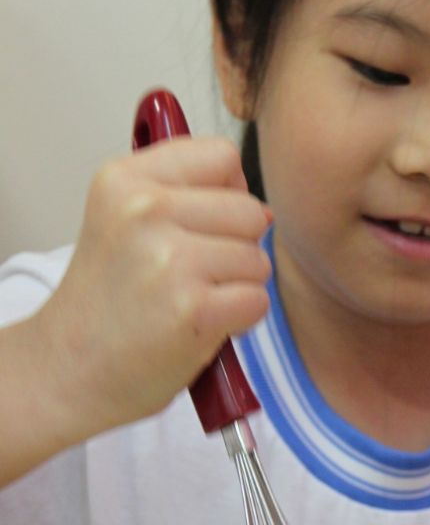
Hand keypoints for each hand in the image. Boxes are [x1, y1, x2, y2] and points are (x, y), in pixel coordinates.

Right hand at [36, 136, 271, 438]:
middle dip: (238, 247)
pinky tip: (202, 325)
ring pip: (258, 259)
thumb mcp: (123, 221)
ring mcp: (169, 259)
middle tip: (194, 275)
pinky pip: (257, 300)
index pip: (222, 156)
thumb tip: (262, 207)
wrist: (72, 368)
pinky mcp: (193, 308)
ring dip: (239, 286)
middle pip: (250, 210)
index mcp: (126, 180)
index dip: (227, 194)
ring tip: (193, 300)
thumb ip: (183, 194)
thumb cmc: (108, 301)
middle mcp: (144, 211)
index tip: (200, 225)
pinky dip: (241, 319)